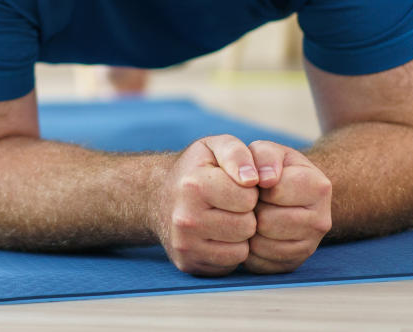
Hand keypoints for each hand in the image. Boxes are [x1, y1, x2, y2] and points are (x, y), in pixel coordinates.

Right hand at [154, 135, 259, 275]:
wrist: (158, 197)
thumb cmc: (195, 170)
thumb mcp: (214, 147)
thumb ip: (237, 153)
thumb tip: (254, 178)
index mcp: (193, 185)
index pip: (248, 198)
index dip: (247, 190)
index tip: (233, 185)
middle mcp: (185, 218)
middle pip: (247, 226)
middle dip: (245, 214)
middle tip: (228, 204)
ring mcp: (184, 244)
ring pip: (241, 250)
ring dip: (239, 235)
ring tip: (223, 218)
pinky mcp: (187, 263)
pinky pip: (230, 264)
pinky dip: (229, 250)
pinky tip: (216, 235)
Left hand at [243, 141, 332, 273]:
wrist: (285, 193)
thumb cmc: (271, 168)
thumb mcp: (267, 151)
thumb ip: (264, 156)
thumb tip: (262, 179)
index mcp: (318, 186)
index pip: (274, 192)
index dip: (257, 186)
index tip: (258, 182)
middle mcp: (322, 220)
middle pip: (268, 222)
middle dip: (253, 209)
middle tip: (254, 201)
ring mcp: (311, 245)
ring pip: (263, 245)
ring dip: (250, 229)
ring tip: (254, 214)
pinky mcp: (294, 263)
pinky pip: (262, 263)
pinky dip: (251, 249)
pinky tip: (254, 232)